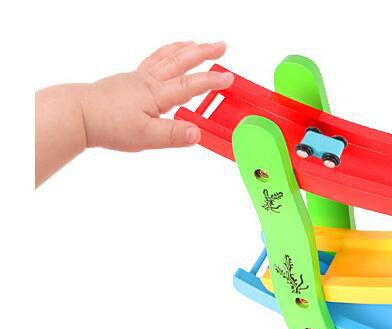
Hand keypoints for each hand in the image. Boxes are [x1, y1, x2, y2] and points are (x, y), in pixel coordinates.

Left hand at [80, 41, 232, 150]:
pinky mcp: (127, 81)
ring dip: (183, 49)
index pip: (191, 85)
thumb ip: (174, 135)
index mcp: (157, 94)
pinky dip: (164, 54)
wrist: (78, 115)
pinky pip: (152, 61)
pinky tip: (165, 58)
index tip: (229, 78)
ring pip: (165, 57)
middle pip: (181, 61)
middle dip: (203, 53)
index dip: (212, 81)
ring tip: (196, 43)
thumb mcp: (146, 137)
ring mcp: (137, 78)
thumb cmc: (108, 124)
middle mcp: (149, 81)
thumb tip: (197, 133)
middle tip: (220, 46)